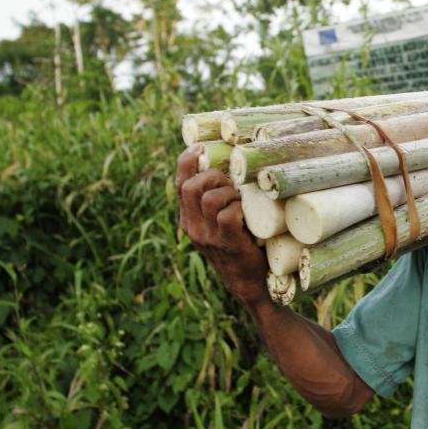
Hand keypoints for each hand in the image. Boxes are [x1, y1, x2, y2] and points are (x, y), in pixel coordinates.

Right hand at [176, 144, 268, 305]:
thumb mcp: (219, 224)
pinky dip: (238, 208)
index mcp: (188, 218)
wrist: (248, 282)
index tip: (200, 147)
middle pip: (191, 186)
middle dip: (213, 176)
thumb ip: (215, 203)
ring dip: (228, 191)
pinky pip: (227, 215)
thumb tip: (227, 169)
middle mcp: (192, 226)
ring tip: (239, 199)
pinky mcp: (226, 243)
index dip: (186, 161)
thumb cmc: (240, 245)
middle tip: (231, 183)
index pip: (179, 183)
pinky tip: (246, 213)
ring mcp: (208, 236)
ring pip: (209, 198)